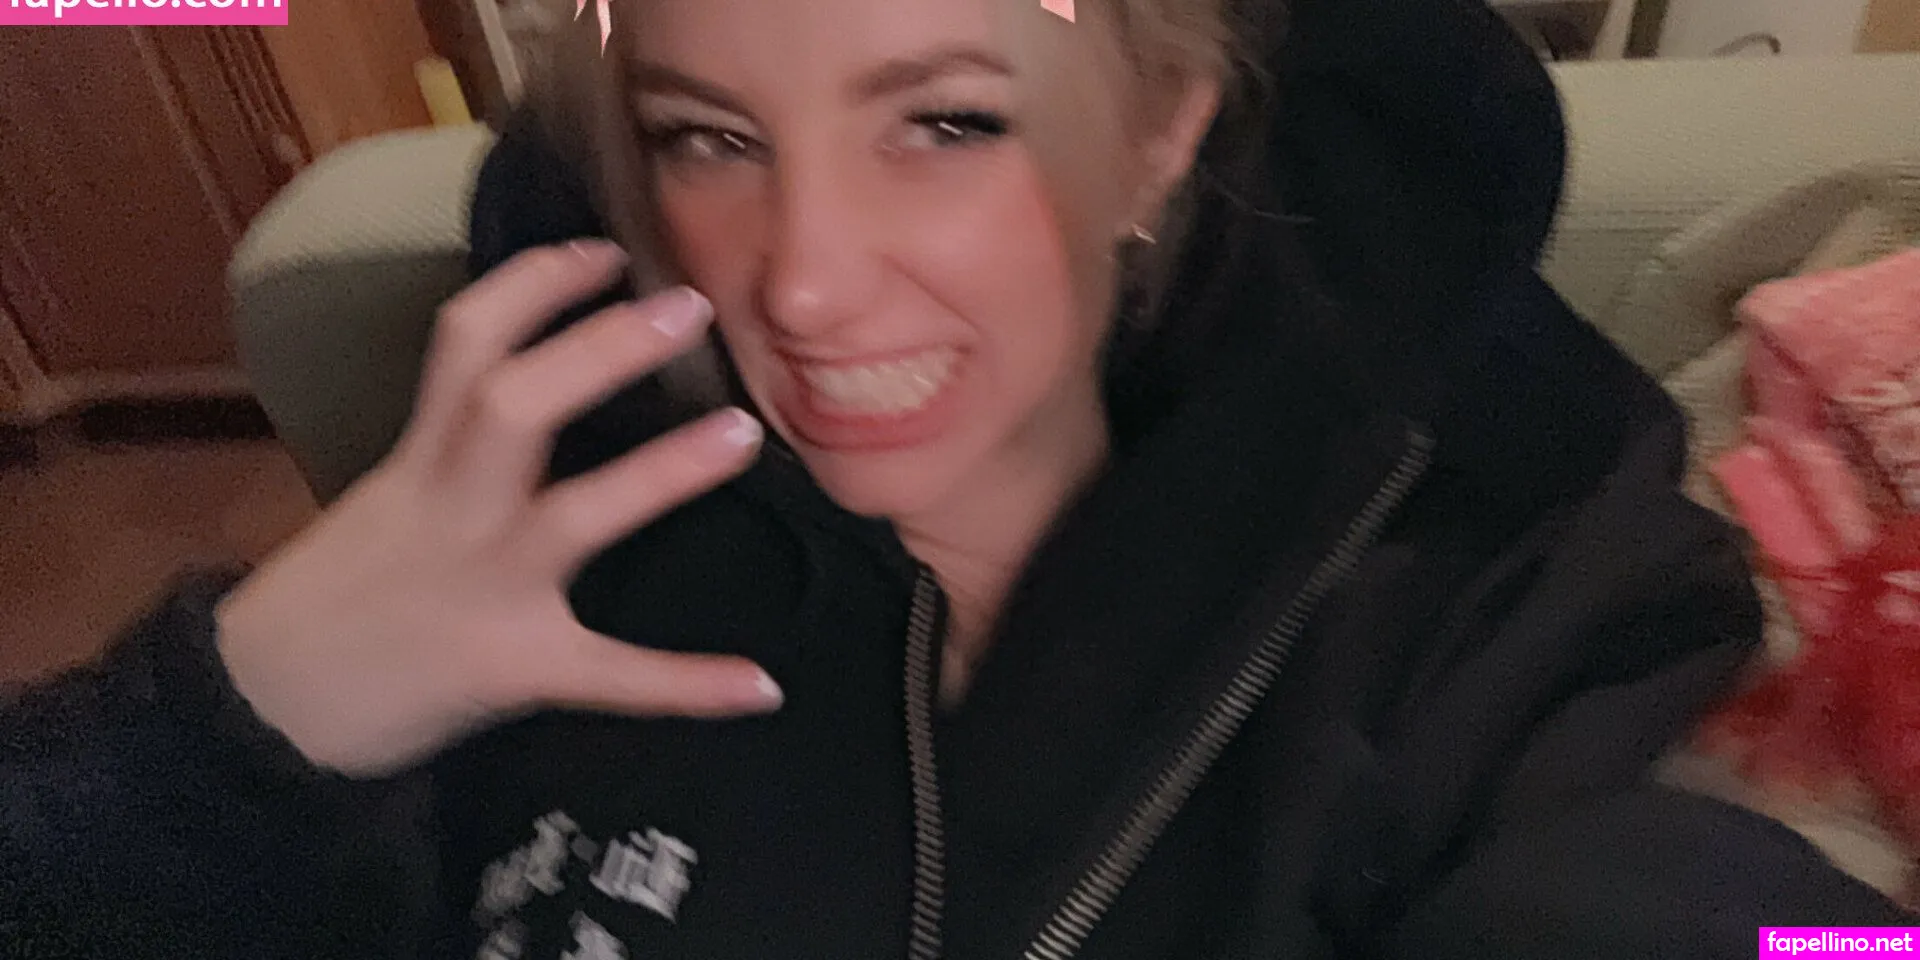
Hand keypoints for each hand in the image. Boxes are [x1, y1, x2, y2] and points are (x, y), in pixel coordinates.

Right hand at [215, 240, 780, 777]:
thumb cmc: (343, 592)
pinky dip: (686, 683)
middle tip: (691, 305)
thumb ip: (456, 448)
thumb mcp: (389, 497)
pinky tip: (762, 686)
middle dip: (600, 350)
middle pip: (514, 405)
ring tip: (744, 434)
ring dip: (662, 473)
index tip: (605, 250)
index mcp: (423, 459)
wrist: (270, 712)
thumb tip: (543, 388)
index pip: (468, 342)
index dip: (533, 286)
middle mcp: (455, 509)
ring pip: (576, 516)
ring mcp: (487, 589)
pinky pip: (610, 676)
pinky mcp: (514, 669)